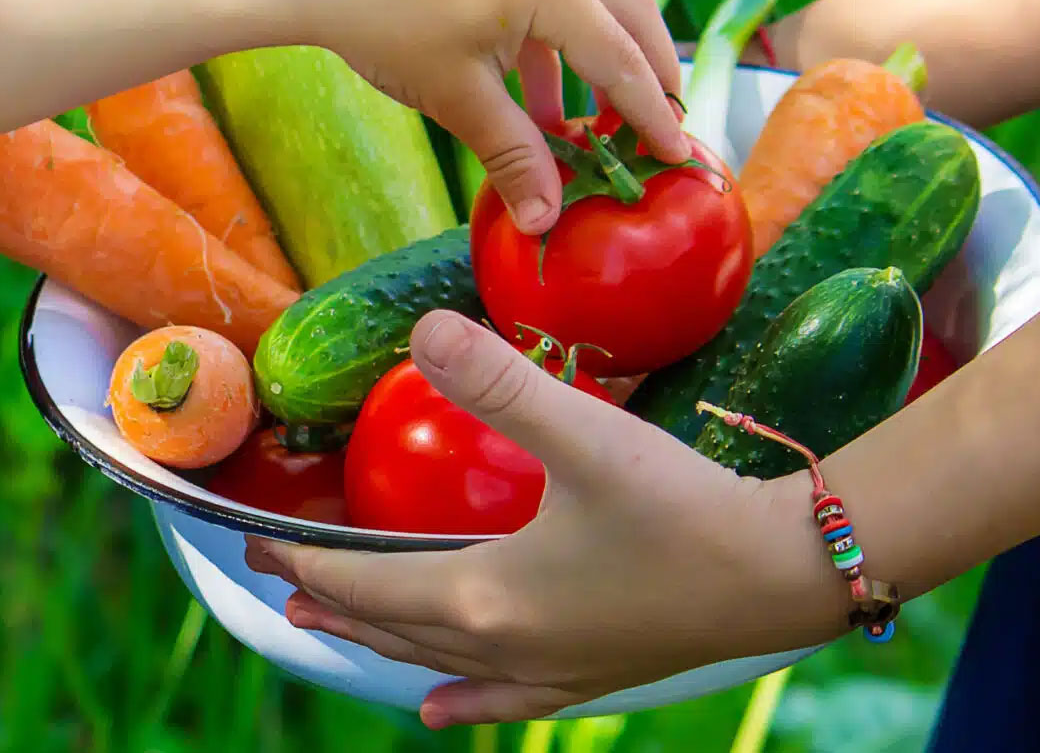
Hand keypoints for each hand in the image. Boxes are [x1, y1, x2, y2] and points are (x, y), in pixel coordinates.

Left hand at [222, 0, 686, 233]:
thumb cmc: (385, 25)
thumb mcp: (457, 98)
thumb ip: (514, 156)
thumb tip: (548, 221)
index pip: (621, 60)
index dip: (651, 116)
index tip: (680, 159)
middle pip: (632, 16)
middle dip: (649, 77)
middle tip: (660, 134)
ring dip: (607, 59)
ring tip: (604, 126)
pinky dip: (565, 44)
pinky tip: (542, 104)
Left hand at [242, 310, 850, 727]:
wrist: (783, 576)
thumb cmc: (683, 506)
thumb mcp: (585, 434)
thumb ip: (500, 384)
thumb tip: (423, 330)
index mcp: (486, 597)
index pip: (368, 582)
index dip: (309, 559)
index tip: (256, 540)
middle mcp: (504, 647)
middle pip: (389, 625)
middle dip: (326, 595)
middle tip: (271, 570)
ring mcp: (547, 671)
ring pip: (434, 660)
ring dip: (373, 638)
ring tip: (321, 623)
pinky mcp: (589, 676)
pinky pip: (503, 700)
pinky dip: (462, 699)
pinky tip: (438, 709)